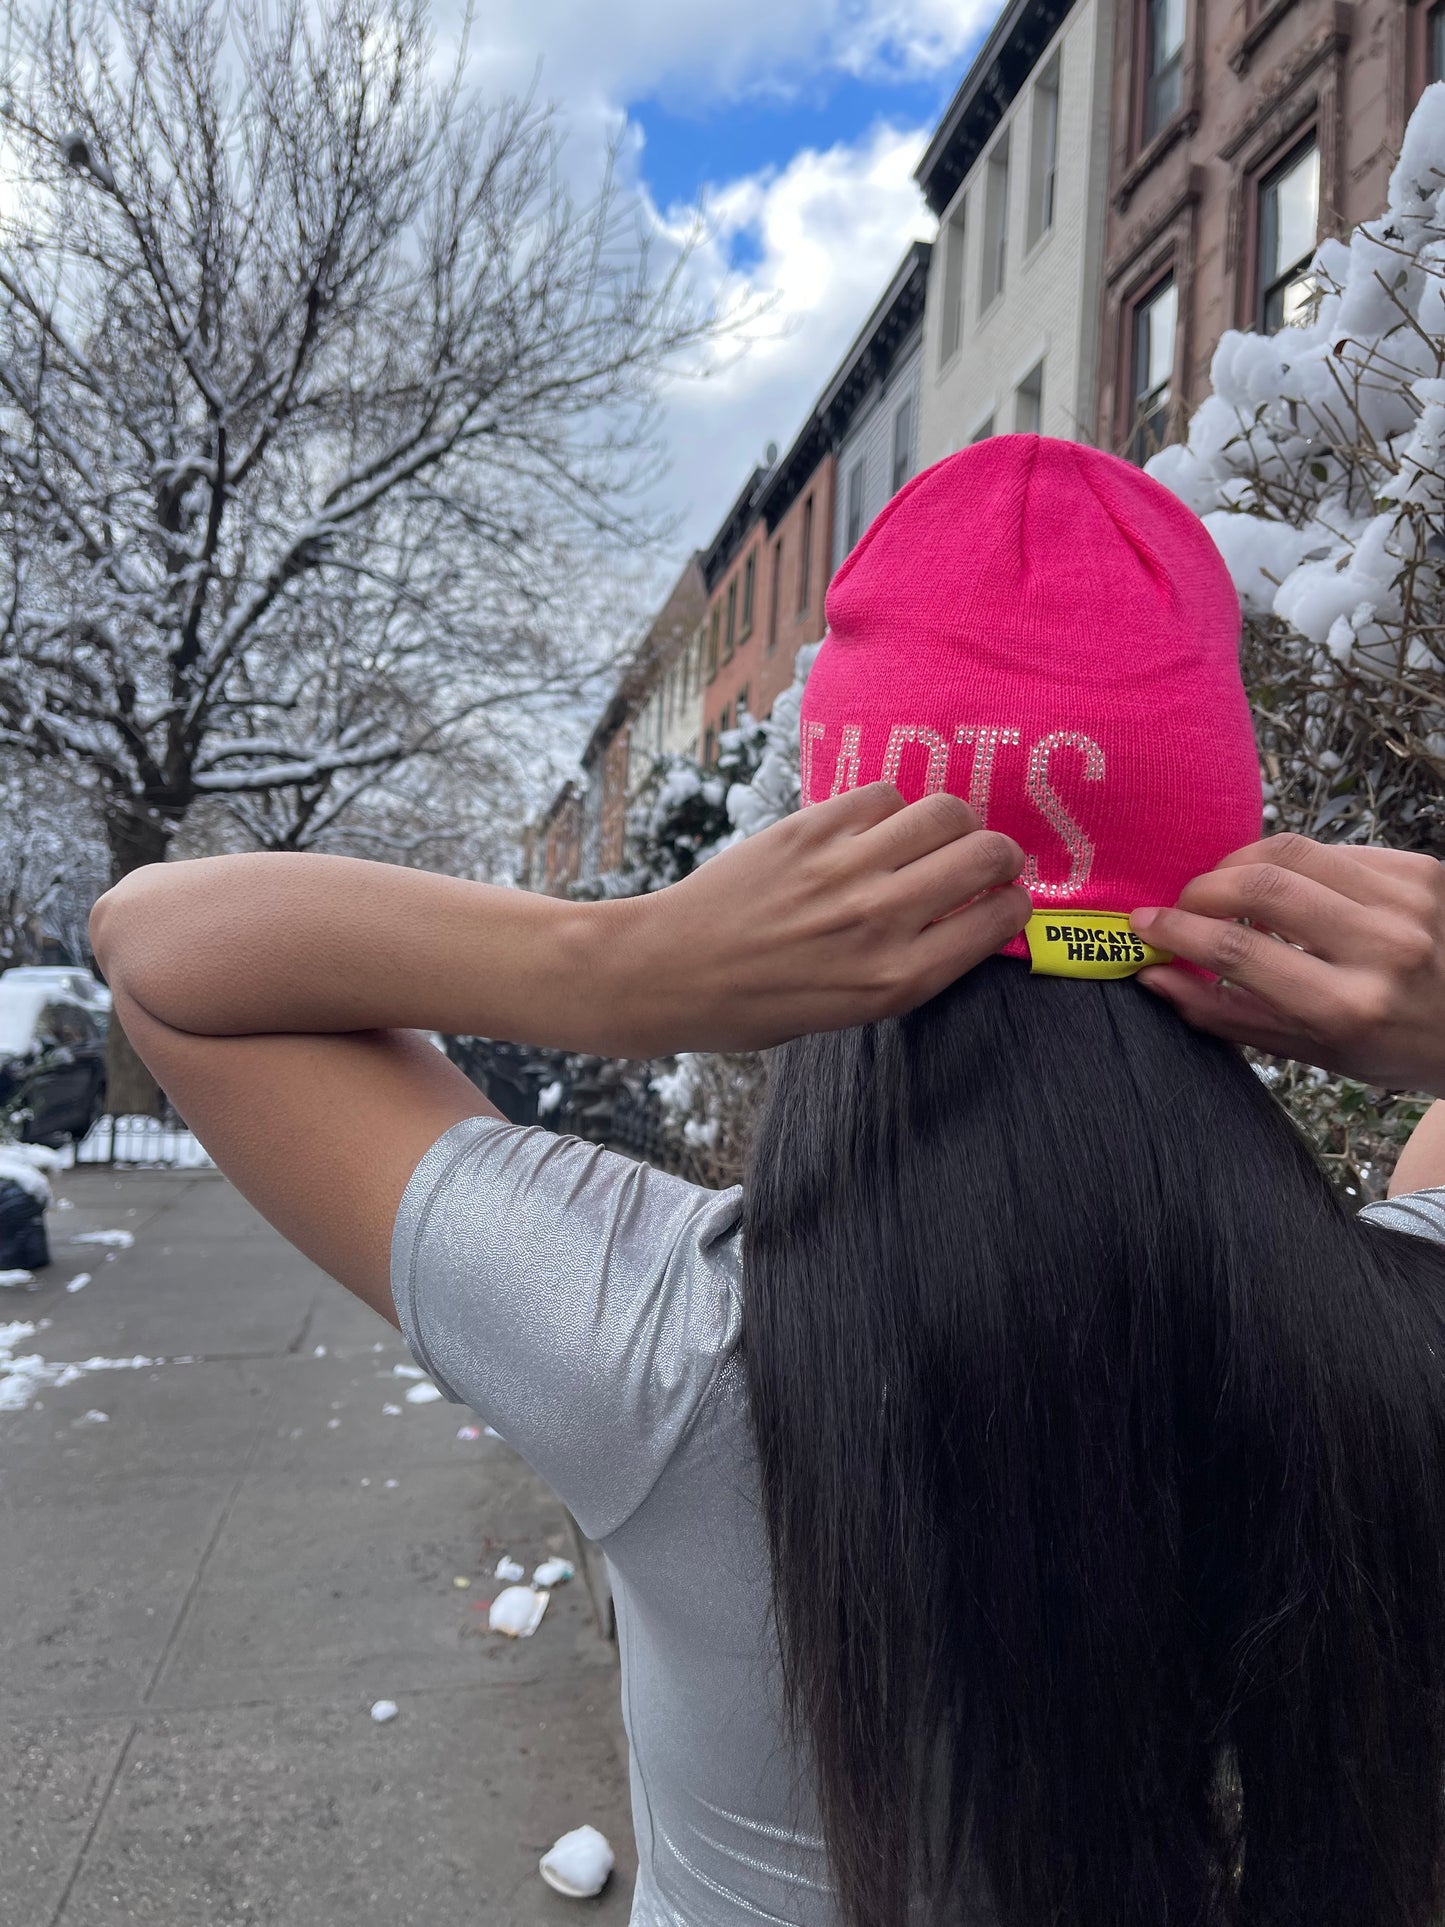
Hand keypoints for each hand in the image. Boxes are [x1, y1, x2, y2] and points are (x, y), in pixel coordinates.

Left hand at [606, 783, 1029, 1054]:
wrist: (672, 971)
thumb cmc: (758, 1004)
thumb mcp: (851, 1010)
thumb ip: (912, 965)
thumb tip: (967, 918)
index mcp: (897, 979)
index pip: (999, 920)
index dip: (1013, 904)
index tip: (1003, 900)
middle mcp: (881, 920)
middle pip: (986, 855)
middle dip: (1001, 855)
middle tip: (986, 859)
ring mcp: (845, 869)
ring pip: (946, 811)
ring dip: (955, 821)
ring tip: (938, 833)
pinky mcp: (811, 829)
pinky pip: (884, 794)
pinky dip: (892, 807)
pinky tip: (875, 827)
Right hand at [1129, 834, 1444, 1095]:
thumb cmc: (1394, 1047)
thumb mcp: (1313, 1053)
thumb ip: (1228, 1014)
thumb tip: (1154, 976)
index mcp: (1349, 1009)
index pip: (1240, 951)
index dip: (1178, 931)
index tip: (1145, 924)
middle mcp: (1383, 949)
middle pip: (1262, 886)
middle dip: (1203, 889)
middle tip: (1184, 905)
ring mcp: (1408, 901)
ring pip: (1292, 851)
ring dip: (1240, 864)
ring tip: (1225, 889)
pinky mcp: (1422, 869)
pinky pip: (1332, 848)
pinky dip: (1293, 864)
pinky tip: (1288, 887)